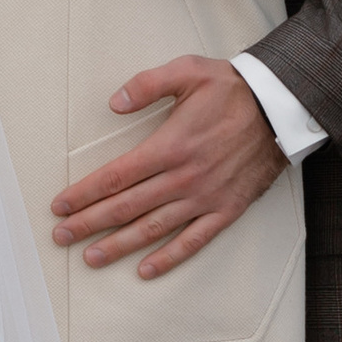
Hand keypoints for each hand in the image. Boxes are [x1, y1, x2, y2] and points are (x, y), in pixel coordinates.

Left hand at [50, 57, 285, 276]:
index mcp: (170, 146)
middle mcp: (184, 177)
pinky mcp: (226, 210)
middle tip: (61, 236)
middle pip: (127, 207)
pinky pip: (194, 240)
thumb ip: (146, 85)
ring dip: (119, 245)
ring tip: (90, 258)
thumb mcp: (188, 71)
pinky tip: (146, 270)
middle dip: (89, 223)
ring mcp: (205, 197)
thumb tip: (113, 103)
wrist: (281, 110)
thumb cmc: (232, 89)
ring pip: (154, 228)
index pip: (116, 177)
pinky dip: (169, 258)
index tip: (60, 205)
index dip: (84, 193)